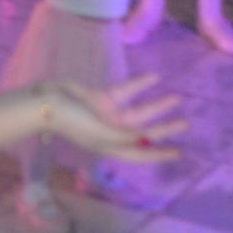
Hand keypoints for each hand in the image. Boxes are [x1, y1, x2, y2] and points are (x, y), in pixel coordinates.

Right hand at [45, 76, 184, 161]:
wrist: (47, 101)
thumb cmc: (72, 121)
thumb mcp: (101, 132)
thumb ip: (125, 136)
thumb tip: (147, 140)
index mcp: (111, 147)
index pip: (140, 154)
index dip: (159, 155)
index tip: (178, 152)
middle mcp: (113, 133)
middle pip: (145, 132)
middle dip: (164, 128)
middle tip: (185, 123)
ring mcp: (109, 115)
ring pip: (139, 111)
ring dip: (157, 105)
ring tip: (176, 97)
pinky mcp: (103, 98)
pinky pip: (127, 92)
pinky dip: (140, 85)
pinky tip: (154, 78)